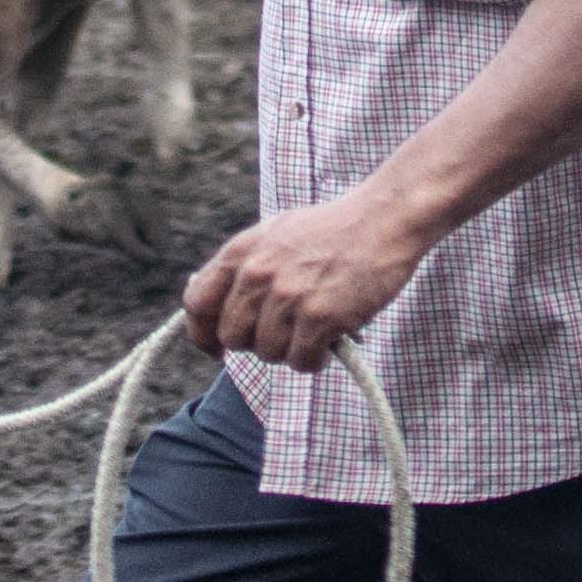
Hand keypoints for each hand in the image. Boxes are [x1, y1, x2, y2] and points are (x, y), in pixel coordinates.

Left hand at [182, 192, 429, 373]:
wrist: (384, 219)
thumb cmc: (333, 229)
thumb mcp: (275, 233)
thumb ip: (243, 265)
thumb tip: (206, 295)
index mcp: (242, 252)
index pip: (197, 304)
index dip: (202, 334)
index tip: (217, 348)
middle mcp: (258, 274)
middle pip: (232, 337)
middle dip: (256, 342)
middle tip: (285, 333)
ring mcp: (288, 296)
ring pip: (267, 354)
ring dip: (290, 351)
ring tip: (314, 330)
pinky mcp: (319, 317)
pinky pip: (301, 362)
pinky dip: (314, 360)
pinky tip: (330, 342)